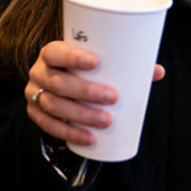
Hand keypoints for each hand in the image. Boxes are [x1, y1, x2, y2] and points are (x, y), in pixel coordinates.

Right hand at [24, 41, 165, 145]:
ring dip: (80, 115)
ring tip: (105, 120)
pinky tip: (88, 137)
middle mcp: (39, 72)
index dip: (72, 57)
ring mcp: (33, 94)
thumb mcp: (94, 63)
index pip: (55, 52)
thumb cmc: (80, 70)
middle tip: (112, 97)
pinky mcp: (35, 114)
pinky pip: (49, 126)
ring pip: (54, 106)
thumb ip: (123, 65)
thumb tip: (157, 71)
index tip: (96, 62)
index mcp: (51, 53)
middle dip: (85, 91)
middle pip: (57, 82)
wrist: (56, 83)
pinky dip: (70, 133)